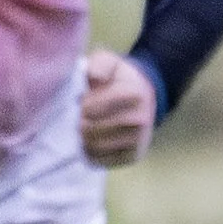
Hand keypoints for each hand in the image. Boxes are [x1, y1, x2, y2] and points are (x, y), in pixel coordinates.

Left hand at [80, 50, 158, 166]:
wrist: (143, 97)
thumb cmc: (118, 79)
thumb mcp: (108, 62)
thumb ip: (100, 64)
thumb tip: (96, 79)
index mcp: (134, 94)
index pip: (93, 107)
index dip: (83, 105)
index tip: (83, 101)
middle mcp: (140, 119)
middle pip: (93, 129)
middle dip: (81, 123)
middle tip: (80, 117)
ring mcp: (138, 140)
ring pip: (97, 146)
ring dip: (83, 139)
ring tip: (83, 129)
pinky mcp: (134, 156)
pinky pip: (104, 161)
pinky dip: (91, 154)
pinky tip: (89, 143)